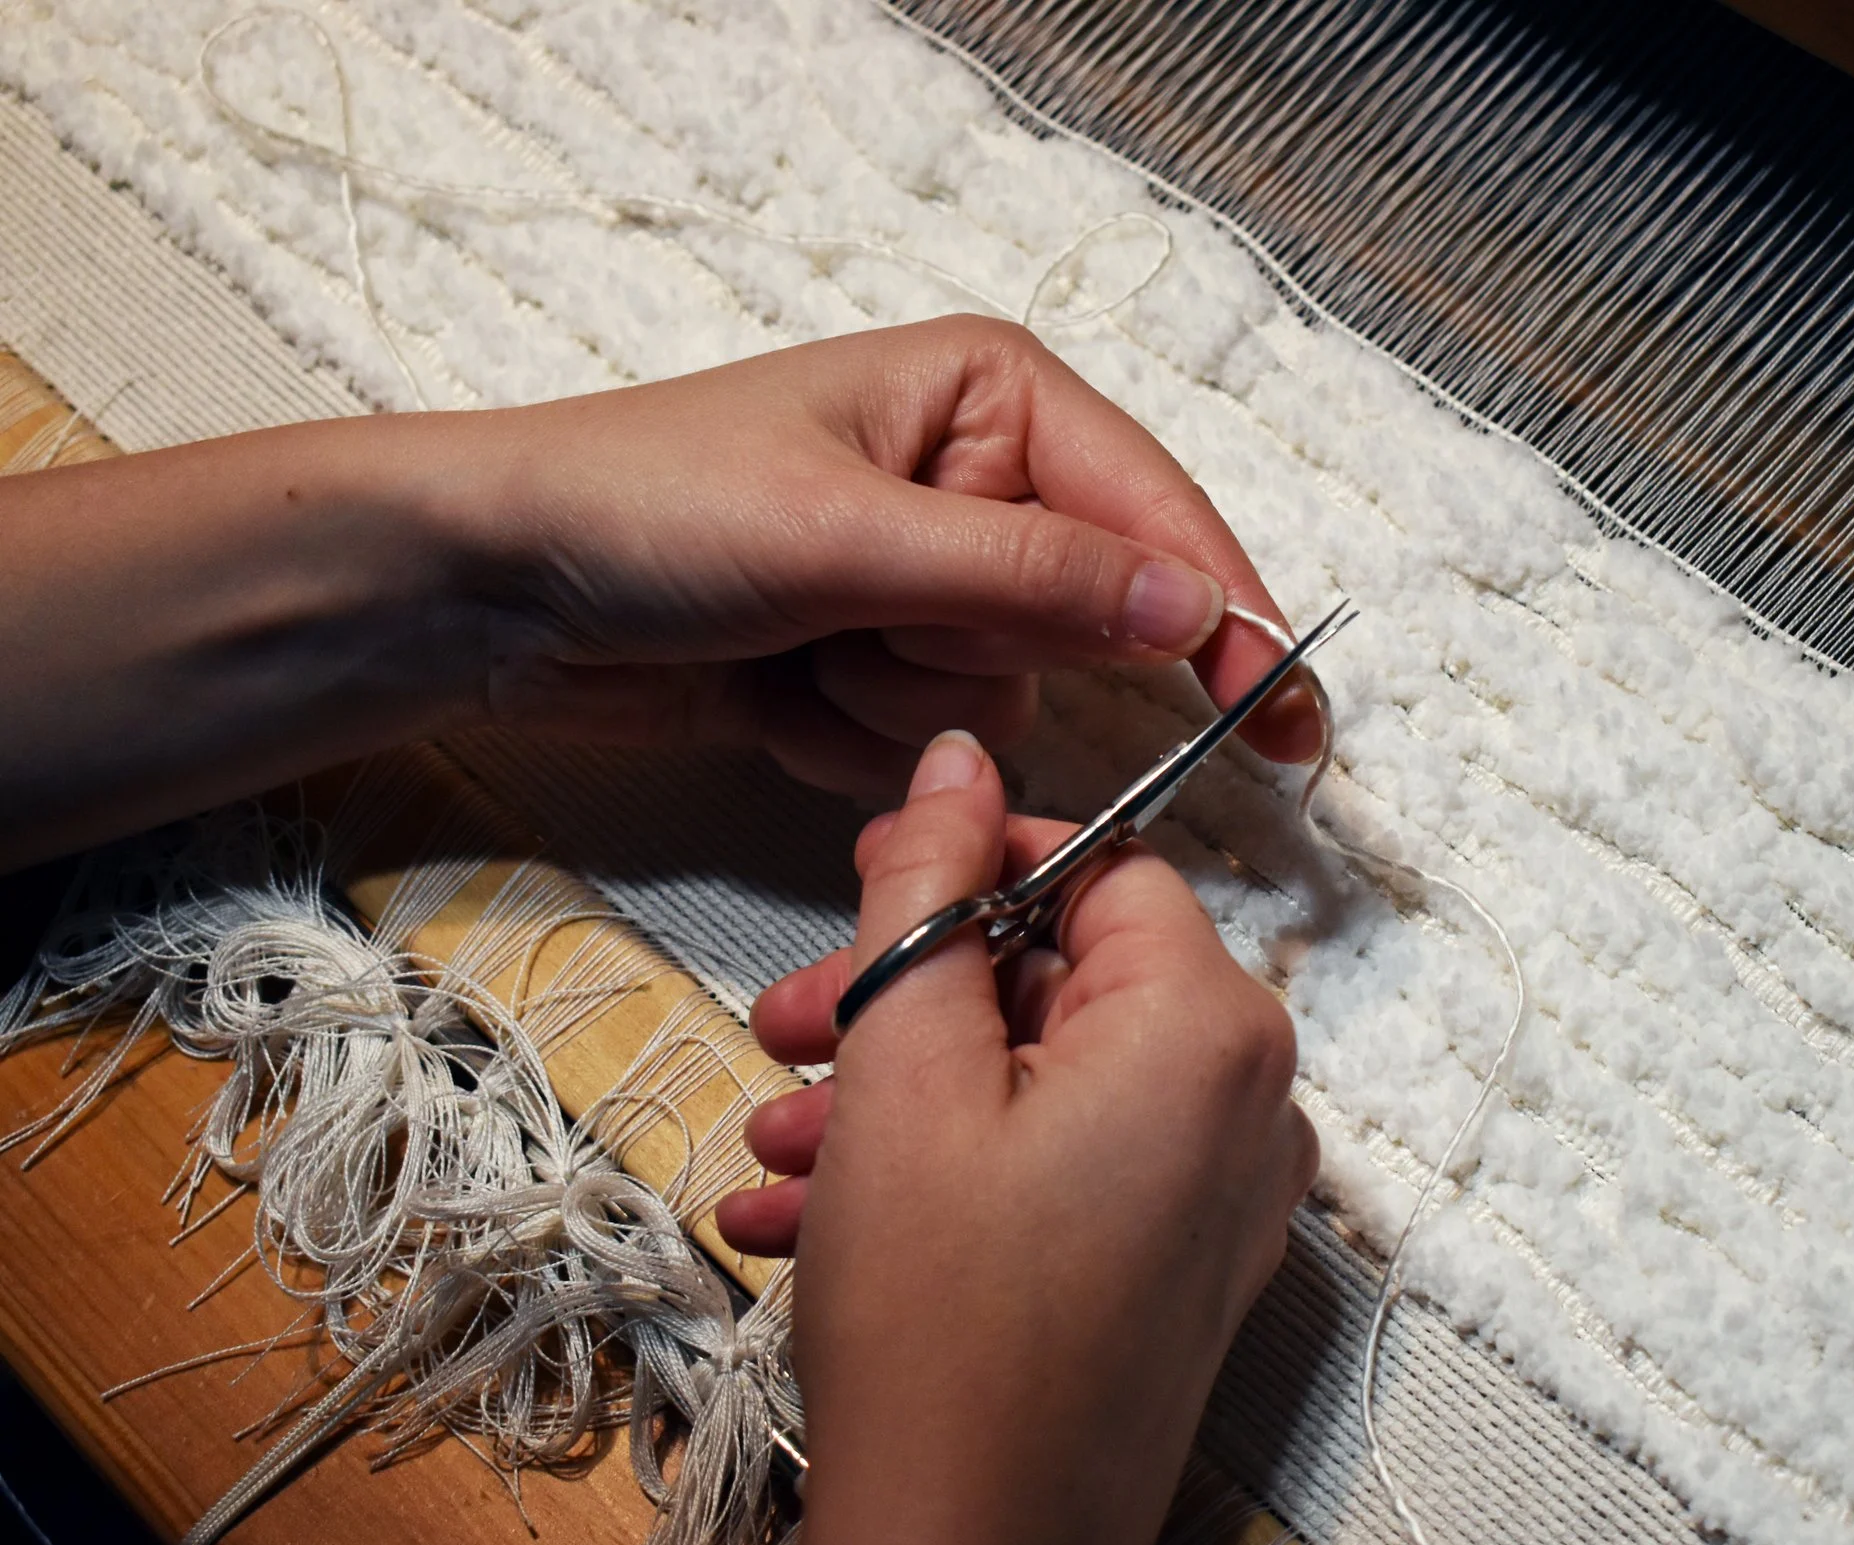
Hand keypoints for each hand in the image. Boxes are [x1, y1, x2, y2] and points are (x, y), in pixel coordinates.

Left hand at [0, 315, 1317, 868]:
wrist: (482, 591)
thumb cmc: (650, 512)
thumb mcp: (852, 535)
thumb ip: (1036, 576)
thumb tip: (1198, 607)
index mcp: (992, 398)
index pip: (1154, 517)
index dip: (1219, 617)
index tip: (1283, 719)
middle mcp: (976, 484)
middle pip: (1075, 628)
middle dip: (961, 656)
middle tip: (855, 632)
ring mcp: (920, 583)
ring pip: (997, 705)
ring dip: (887, 703)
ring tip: (785, 647)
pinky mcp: (870, 664)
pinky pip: (926, 747)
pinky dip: (845, 739)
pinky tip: (768, 689)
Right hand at [714, 731, 1314, 1544]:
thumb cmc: (938, 1320)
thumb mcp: (903, 1068)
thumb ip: (929, 891)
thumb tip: (961, 757)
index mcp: (1211, 1027)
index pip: (1105, 869)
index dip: (973, 865)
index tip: (868, 884)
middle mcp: (1249, 1105)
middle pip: (1069, 985)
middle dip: (909, 1003)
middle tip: (784, 1029)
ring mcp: (1222, 1203)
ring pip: (1046, 1091)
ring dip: (899, 1101)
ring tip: (772, 1146)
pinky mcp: (1179, 1279)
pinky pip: (1065, 1180)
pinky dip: (947, 1180)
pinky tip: (804, 1219)